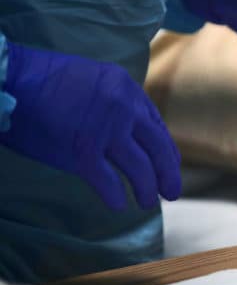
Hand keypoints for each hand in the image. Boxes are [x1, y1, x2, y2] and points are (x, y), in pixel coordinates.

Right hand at [0, 42, 180, 209]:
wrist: (10, 79)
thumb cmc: (42, 80)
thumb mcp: (92, 80)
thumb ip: (112, 102)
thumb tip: (124, 130)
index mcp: (126, 88)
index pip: (156, 125)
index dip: (166, 150)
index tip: (169, 165)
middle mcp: (124, 108)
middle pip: (158, 148)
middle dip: (169, 173)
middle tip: (172, 192)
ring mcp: (106, 129)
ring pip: (140, 167)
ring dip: (146, 189)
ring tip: (147, 202)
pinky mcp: (83, 150)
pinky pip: (108, 180)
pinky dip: (116, 195)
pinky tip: (119, 205)